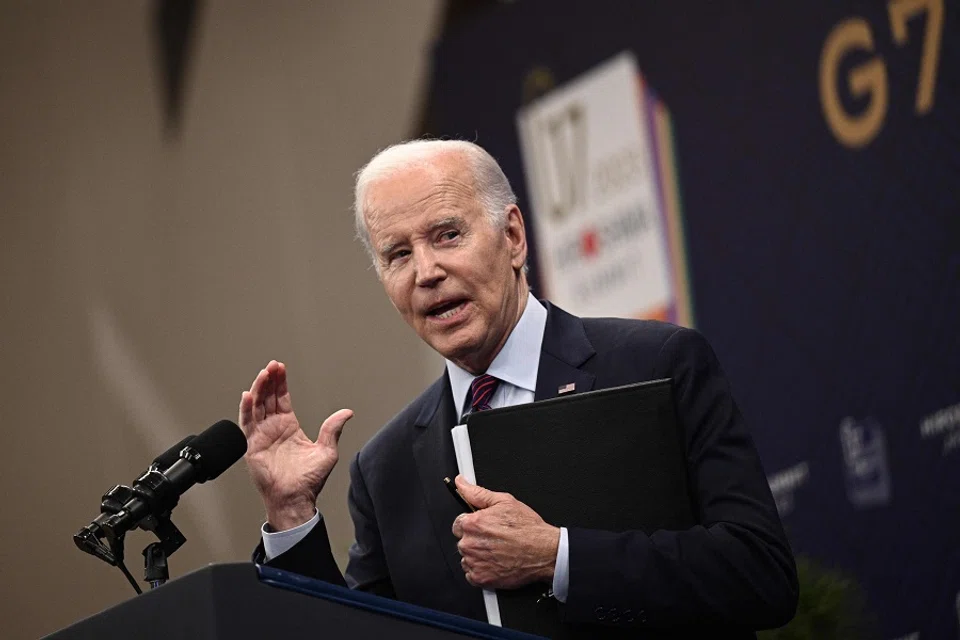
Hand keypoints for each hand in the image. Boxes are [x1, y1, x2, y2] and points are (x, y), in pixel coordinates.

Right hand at [239, 360, 352, 530]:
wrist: (295, 500)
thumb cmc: (309, 481)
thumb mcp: (327, 451)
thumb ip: (333, 429)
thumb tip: (347, 413)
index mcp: (289, 427)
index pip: (282, 398)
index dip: (281, 383)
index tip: (280, 368)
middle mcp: (273, 429)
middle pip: (268, 398)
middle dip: (269, 381)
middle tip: (272, 365)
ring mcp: (262, 436)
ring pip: (257, 407)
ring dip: (258, 390)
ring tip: (263, 375)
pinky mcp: (253, 446)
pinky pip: (247, 424)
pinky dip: (246, 409)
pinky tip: (248, 395)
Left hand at [451, 475, 559, 589]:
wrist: (543, 552)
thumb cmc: (527, 528)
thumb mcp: (504, 501)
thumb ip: (477, 492)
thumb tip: (461, 483)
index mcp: (472, 523)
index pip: (458, 524)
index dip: (472, 525)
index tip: (484, 528)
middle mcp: (469, 543)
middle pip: (462, 541)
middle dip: (475, 540)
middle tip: (494, 539)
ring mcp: (474, 562)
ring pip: (466, 558)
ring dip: (477, 556)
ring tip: (497, 551)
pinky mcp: (480, 578)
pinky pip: (471, 574)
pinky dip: (481, 570)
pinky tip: (495, 563)